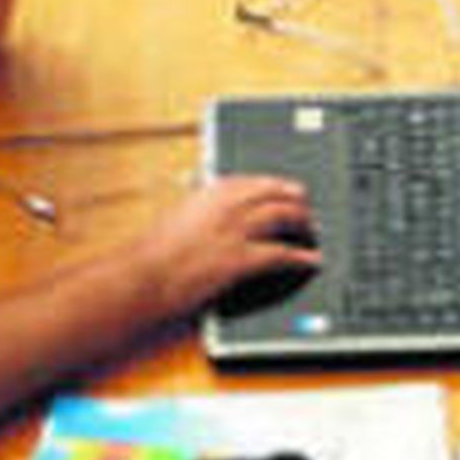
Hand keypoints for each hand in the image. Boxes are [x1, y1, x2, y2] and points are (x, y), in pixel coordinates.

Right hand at [137, 174, 320, 316]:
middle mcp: (227, 206)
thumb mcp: (177, 216)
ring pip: (283, 218)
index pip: (256, 181)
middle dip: (297, 203)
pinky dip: (300, 257)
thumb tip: (201, 192)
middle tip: (308, 212)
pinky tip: (310, 261)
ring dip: (303, 224)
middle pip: (276, 196)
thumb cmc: (154, 252)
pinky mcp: (241, 260)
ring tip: (313, 233)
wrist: (146, 278)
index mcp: (211, 191)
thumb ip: (198, 204)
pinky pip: (281, 254)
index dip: (278, 186)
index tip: (290, 190)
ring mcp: (236, 231)